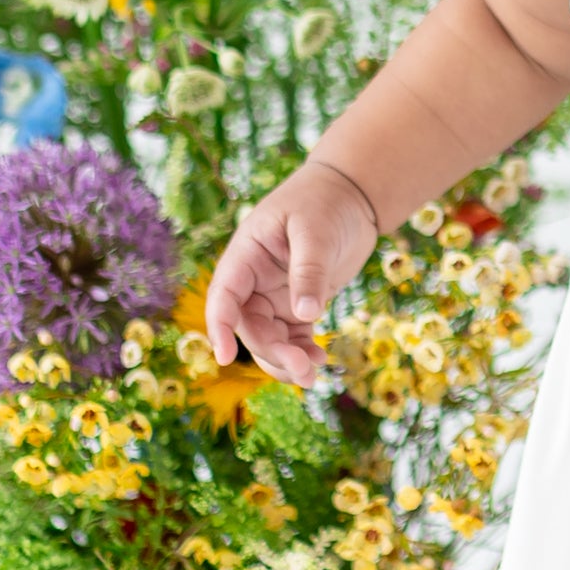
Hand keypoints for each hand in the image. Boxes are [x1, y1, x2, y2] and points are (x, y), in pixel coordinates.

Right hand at [205, 162, 378, 386]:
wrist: (350, 195)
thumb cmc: (325, 201)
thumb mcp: (315, 232)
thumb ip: (309, 272)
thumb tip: (305, 315)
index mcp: (246, 256)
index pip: (224, 297)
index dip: (219, 328)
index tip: (224, 357)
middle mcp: (255, 281)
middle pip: (251, 328)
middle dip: (272, 352)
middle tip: (303, 371)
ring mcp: (275, 295)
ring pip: (270, 339)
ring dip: (286, 361)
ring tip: (311, 375)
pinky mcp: (299, 305)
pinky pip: (293, 337)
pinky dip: (303, 352)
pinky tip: (320, 361)